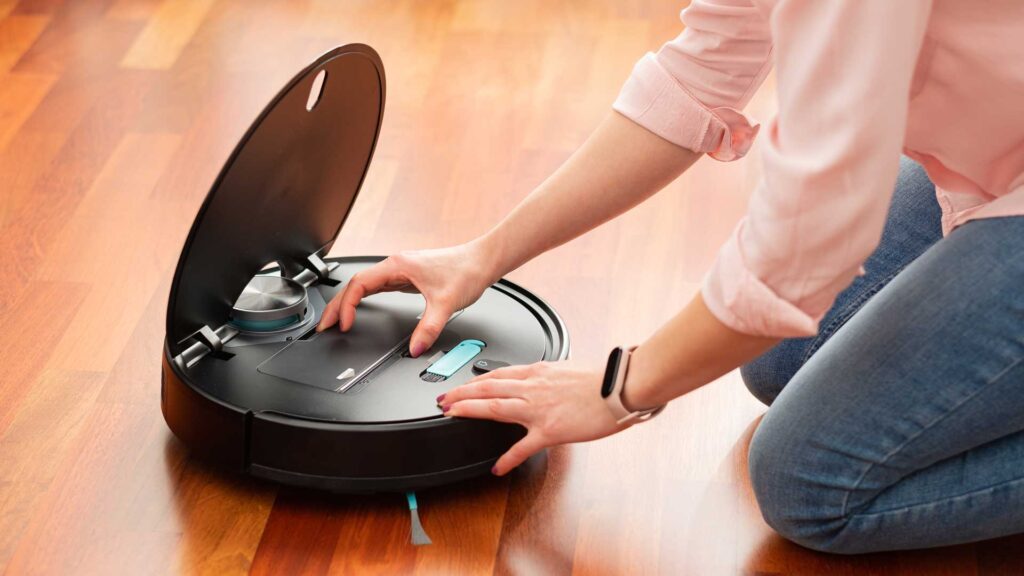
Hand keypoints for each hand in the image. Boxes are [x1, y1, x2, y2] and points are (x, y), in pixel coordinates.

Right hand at [317, 239, 500, 356]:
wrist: (481, 261)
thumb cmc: (466, 271)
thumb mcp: (446, 303)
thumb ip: (429, 328)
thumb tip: (414, 348)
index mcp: (398, 266)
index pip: (359, 284)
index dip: (347, 306)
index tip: (344, 325)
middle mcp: (395, 265)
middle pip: (355, 284)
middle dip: (337, 305)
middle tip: (324, 326)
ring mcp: (400, 271)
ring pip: (364, 286)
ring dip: (348, 302)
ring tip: (336, 320)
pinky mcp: (407, 277)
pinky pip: (376, 288)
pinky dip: (363, 300)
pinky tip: (358, 309)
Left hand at [439, 361, 627, 475]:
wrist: (620, 386)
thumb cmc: (603, 379)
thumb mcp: (569, 369)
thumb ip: (551, 376)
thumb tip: (544, 380)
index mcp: (538, 371)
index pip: (497, 373)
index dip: (475, 379)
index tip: (462, 384)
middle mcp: (533, 387)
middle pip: (486, 387)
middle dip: (460, 392)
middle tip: (442, 399)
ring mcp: (538, 409)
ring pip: (494, 407)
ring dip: (468, 410)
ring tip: (451, 415)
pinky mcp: (550, 431)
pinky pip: (522, 447)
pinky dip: (507, 458)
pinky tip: (497, 468)